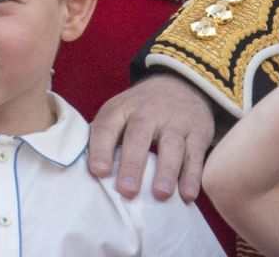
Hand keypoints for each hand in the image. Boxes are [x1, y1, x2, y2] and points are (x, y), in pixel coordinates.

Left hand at [89, 73, 215, 202]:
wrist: (182, 84)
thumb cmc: (142, 110)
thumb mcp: (119, 112)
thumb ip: (103, 137)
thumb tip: (80, 172)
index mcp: (122, 109)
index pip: (107, 126)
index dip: (101, 149)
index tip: (99, 172)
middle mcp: (149, 112)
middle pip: (139, 135)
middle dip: (133, 164)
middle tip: (127, 191)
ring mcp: (176, 121)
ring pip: (172, 145)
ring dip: (167, 170)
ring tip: (161, 194)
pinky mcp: (198, 132)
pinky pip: (196, 154)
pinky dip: (193, 175)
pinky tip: (188, 195)